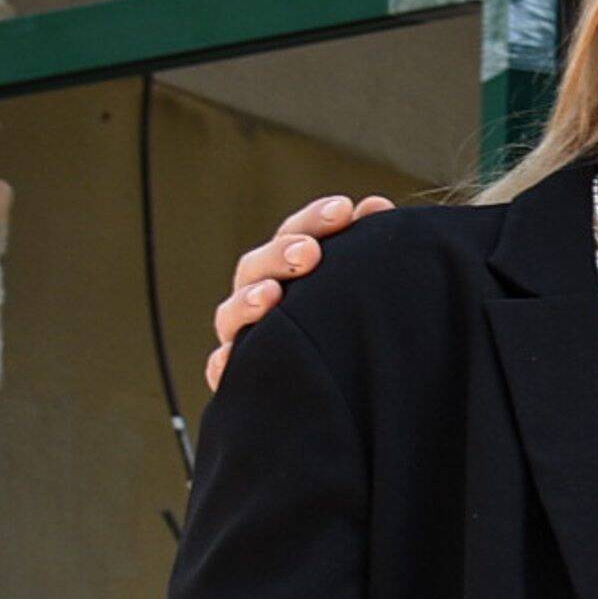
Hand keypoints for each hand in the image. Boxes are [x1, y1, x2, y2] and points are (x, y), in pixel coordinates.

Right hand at [206, 193, 388, 392]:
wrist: (354, 393)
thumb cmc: (357, 327)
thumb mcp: (366, 286)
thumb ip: (369, 246)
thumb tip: (376, 206)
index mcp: (292, 270)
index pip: (297, 234)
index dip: (315, 220)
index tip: (344, 210)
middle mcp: (263, 297)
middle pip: (257, 267)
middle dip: (280, 255)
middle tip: (309, 252)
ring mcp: (246, 335)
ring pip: (233, 314)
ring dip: (248, 301)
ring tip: (270, 296)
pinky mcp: (240, 377)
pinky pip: (221, 369)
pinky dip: (223, 363)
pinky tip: (232, 359)